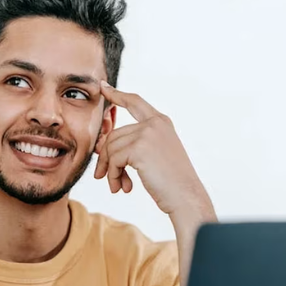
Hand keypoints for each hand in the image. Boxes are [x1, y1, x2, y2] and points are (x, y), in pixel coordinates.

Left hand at [95, 81, 214, 222]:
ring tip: (117, 187)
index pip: (135, 102)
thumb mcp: (153, 157)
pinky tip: (123, 188)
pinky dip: (113, 176)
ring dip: (111, 171)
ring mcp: (147, 133)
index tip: (103, 88)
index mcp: (161, 122)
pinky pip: (113, 160)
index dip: (117, 95)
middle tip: (103, 177)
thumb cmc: (171, 182)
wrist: (186, 197)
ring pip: (111, 148)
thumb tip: (99, 144)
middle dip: (106, 158)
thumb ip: (132, 145)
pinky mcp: (139, 148)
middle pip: (114, 134)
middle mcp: (155, 123)